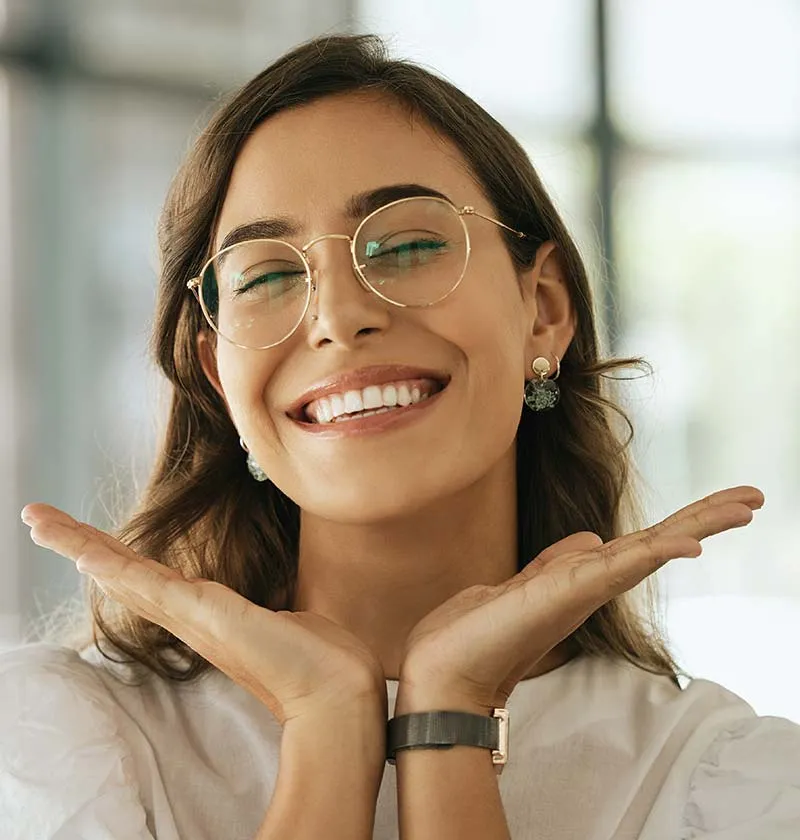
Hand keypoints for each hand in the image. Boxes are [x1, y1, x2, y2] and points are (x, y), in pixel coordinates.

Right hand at [21, 503, 386, 724]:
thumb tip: (284, 607)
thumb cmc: (317, 659)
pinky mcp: (206, 615)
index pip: (149, 578)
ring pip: (125, 575)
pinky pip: (150, 585)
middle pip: (122, 574)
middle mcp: (191, 617)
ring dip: (80, 545)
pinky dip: (114, 566)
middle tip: (37, 519)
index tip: (84, 540)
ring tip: (39, 521)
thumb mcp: (288, 620)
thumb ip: (272, 610)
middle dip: (79, 544)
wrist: (337, 690)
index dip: (114, 557)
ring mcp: (194, 617)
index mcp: (207, 615)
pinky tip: (84, 552)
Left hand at [398, 485, 764, 711]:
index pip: (641, 544)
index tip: (720, 505)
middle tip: (753, 499)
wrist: (443, 671)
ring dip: (697, 526)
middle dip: (704, 519)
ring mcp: (583, 590)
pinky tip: (689, 544)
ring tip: (744, 506)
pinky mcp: (567, 594)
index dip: (681, 525)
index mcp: (581, 578)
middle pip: (658, 544)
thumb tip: (590, 539)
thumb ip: (558, 562)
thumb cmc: (476, 633)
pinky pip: (619, 568)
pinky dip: (655, 555)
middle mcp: (591, 584)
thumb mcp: (523, 584)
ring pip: (650, 550)